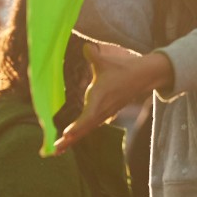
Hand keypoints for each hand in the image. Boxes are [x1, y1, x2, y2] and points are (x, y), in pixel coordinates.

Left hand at [55, 42, 172, 154]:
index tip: (66, 133)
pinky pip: (90, 126)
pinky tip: (70, 139)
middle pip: (84, 128)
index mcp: (101, 98)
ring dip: (71, 140)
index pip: (89, 115)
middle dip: (68, 140)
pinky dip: (79, 133)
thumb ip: (94, 55)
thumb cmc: (123, 68)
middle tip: (53, 150)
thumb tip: (86, 46)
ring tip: (56, 150)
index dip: (78, 125)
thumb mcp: (107, 61)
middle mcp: (102, 109)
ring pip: (86, 129)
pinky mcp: (105, 113)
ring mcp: (105, 113)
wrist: (143, 76)